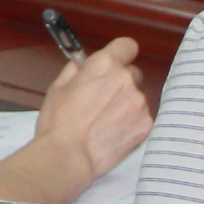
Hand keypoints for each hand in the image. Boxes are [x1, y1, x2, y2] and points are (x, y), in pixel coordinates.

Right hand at [36, 35, 151, 185]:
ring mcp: (139, 102)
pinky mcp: (146, 124)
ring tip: (106, 123)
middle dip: (121, 83)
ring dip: (126, 105)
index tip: (115, 63)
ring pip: (137, 98)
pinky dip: (132, 124)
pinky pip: (141, 118)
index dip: (121, 54)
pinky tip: (114, 134)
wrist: (68, 157)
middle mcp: (126, 79)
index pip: (127, 46)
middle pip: (132, 74)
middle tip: (104, 101)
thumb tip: (82, 66)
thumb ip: (74, 71)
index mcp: (104, 64)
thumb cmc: (57, 122)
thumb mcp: (58, 88)